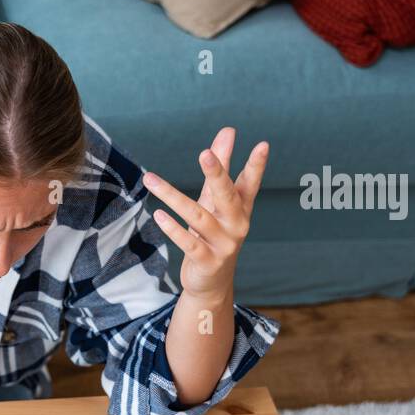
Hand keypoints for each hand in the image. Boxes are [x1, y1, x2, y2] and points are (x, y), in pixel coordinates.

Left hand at [141, 127, 267, 302]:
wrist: (212, 282)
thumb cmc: (214, 233)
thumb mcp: (215, 201)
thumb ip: (221, 168)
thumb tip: (228, 131)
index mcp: (242, 209)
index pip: (250, 183)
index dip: (257, 166)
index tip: (263, 145)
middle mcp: (237, 225)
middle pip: (226, 196)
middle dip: (216, 174)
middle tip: (205, 153)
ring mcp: (224, 244)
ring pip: (197, 217)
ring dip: (172, 197)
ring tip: (151, 179)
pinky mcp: (207, 261)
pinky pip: (189, 243)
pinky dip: (172, 229)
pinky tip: (158, 214)